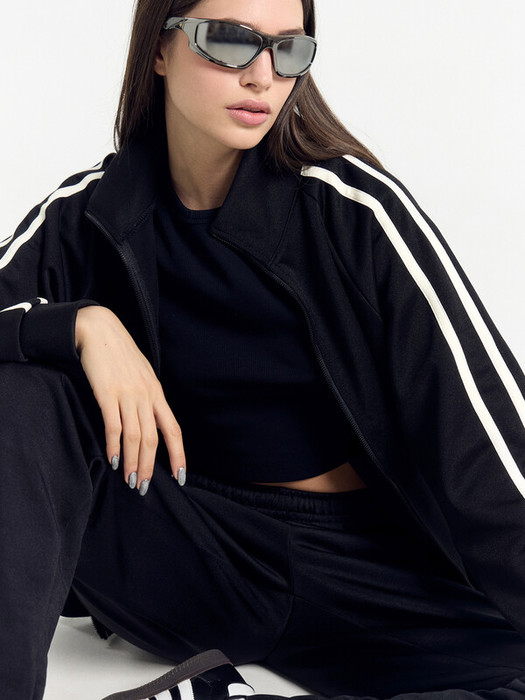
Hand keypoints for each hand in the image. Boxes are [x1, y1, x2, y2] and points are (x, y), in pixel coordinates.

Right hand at [75, 306, 185, 493]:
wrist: (100, 330)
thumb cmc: (120, 354)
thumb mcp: (143, 374)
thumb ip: (148, 397)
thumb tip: (151, 420)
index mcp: (157, 393)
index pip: (173, 430)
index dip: (178, 455)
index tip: (180, 476)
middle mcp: (146, 396)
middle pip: (153, 439)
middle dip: (150, 467)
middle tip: (144, 487)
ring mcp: (127, 395)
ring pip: (135, 437)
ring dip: (133, 462)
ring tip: (130, 480)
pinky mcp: (107, 394)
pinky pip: (113, 426)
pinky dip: (114, 446)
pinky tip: (113, 459)